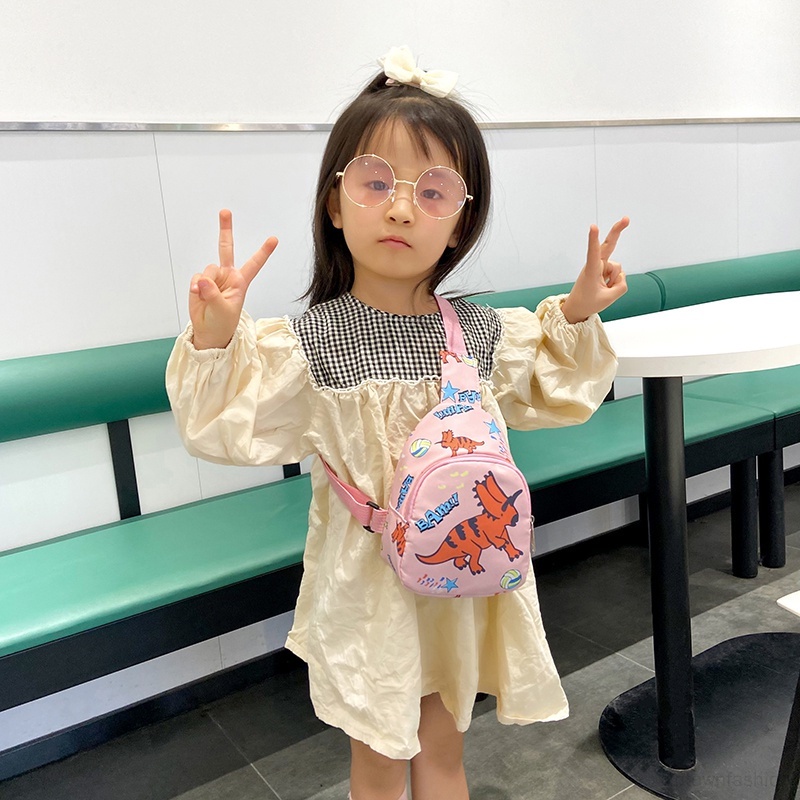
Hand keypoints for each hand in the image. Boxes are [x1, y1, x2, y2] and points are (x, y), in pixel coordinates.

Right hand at [189, 210, 277, 349]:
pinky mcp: (201, 281)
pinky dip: (196, 286)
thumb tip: (203, 281)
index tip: (274, 239)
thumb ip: (213, 294)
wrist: (208, 331)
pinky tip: (199, 295)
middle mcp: (228, 276)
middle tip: (225, 211)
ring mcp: (214, 277)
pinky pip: (197, 277)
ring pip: (208, 268)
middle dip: (225, 229)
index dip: (264, 252)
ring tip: (206, 297)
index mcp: (240, 281)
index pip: (254, 264)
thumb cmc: (222, 323)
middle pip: (226, 248)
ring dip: (205, 282)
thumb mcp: (223, 310)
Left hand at [561, 217, 629, 323]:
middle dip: (617, 231)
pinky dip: (613, 281)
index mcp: (591, 270)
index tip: (593, 226)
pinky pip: (616, 273)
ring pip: (617, 269)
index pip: (593, 252)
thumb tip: (622, 275)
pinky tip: (605, 286)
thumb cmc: (588, 302)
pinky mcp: (602, 268)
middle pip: (608, 244)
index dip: (594, 239)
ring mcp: (600, 265)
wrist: (577, 308)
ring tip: (603, 289)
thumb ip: (621, 286)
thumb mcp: (608, 299)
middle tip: (626, 218)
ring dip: (614, 280)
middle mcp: (595, 264)